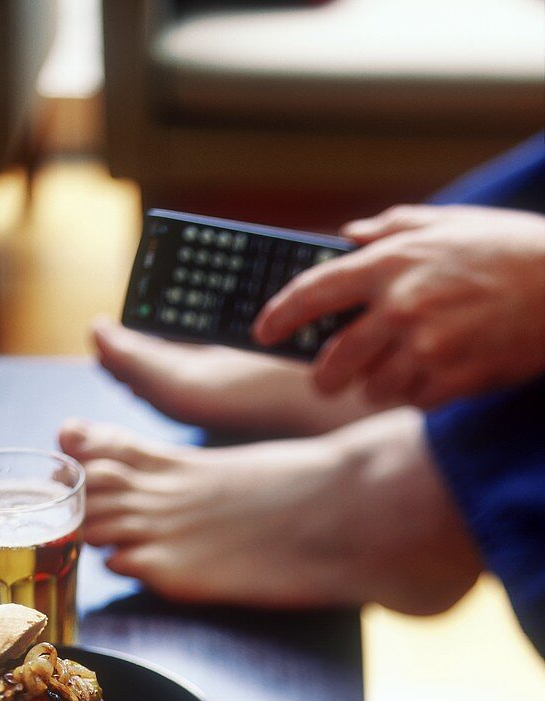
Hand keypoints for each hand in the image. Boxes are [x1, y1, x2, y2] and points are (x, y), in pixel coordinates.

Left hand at [253, 205, 544, 407]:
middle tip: (330, 378)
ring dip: (380, 386)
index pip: (312, 292)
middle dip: (327, 376)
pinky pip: (413, 402)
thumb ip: (392, 228)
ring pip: (371, 389)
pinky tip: (442, 373)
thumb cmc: (511, 251)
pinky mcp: (452, 380)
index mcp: (392, 263)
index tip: (264, 332)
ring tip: (405, 368)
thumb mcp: (450, 223)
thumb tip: (348, 236)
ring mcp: (426, 348)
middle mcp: (401, 307)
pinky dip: (421, 395)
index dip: (280, 316)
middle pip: (333, 362)